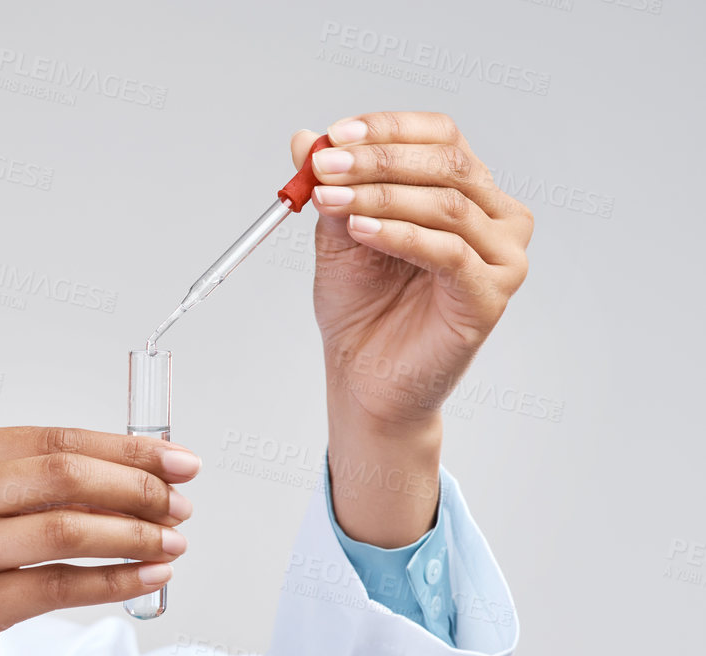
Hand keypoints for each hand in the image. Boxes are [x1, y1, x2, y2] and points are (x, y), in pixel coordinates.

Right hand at [0, 427, 198, 655]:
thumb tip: (139, 477)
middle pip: (62, 476)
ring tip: (172, 543)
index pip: (52, 439)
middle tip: (180, 506)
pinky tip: (148, 578)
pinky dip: (114, 581)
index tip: (177, 462)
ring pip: (65, 529)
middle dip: (137, 488)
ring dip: (133, 535)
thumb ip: (35, 489)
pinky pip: (57, 587)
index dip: (125, 449)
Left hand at [295, 111, 533, 430]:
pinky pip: (449, 252)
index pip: (440, 136)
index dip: (388, 129)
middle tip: (326, 166)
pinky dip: (401, 235)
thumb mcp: (338, 234)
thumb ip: (332, 186)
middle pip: (448, 163)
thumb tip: (304, 139)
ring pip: (447, 204)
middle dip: (379, 160)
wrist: (365, 377)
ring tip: (331, 198)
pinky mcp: (492, 294)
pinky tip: (361, 229)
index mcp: (465, 191)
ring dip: (381, 196)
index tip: (335, 135)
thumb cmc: (361, 307)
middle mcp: (496, 216)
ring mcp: (502, 256)